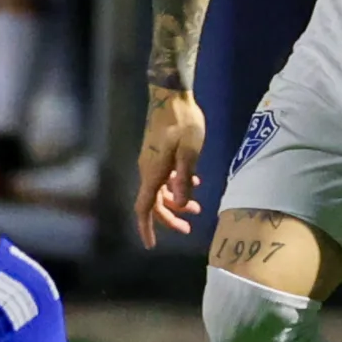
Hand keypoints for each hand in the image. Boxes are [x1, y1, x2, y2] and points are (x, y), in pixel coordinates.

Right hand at [133, 86, 207, 246]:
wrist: (171, 95)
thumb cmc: (183, 122)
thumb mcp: (190, 152)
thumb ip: (184, 179)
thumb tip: (179, 203)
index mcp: (153, 172)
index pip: (144, 207)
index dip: (147, 228)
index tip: (151, 245)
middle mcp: (147, 170)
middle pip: (154, 203)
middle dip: (170, 217)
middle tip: (189, 227)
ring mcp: (151, 160)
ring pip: (161, 189)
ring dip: (177, 200)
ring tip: (198, 207)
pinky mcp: (157, 153)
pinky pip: (164, 176)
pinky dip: (177, 184)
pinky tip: (194, 181)